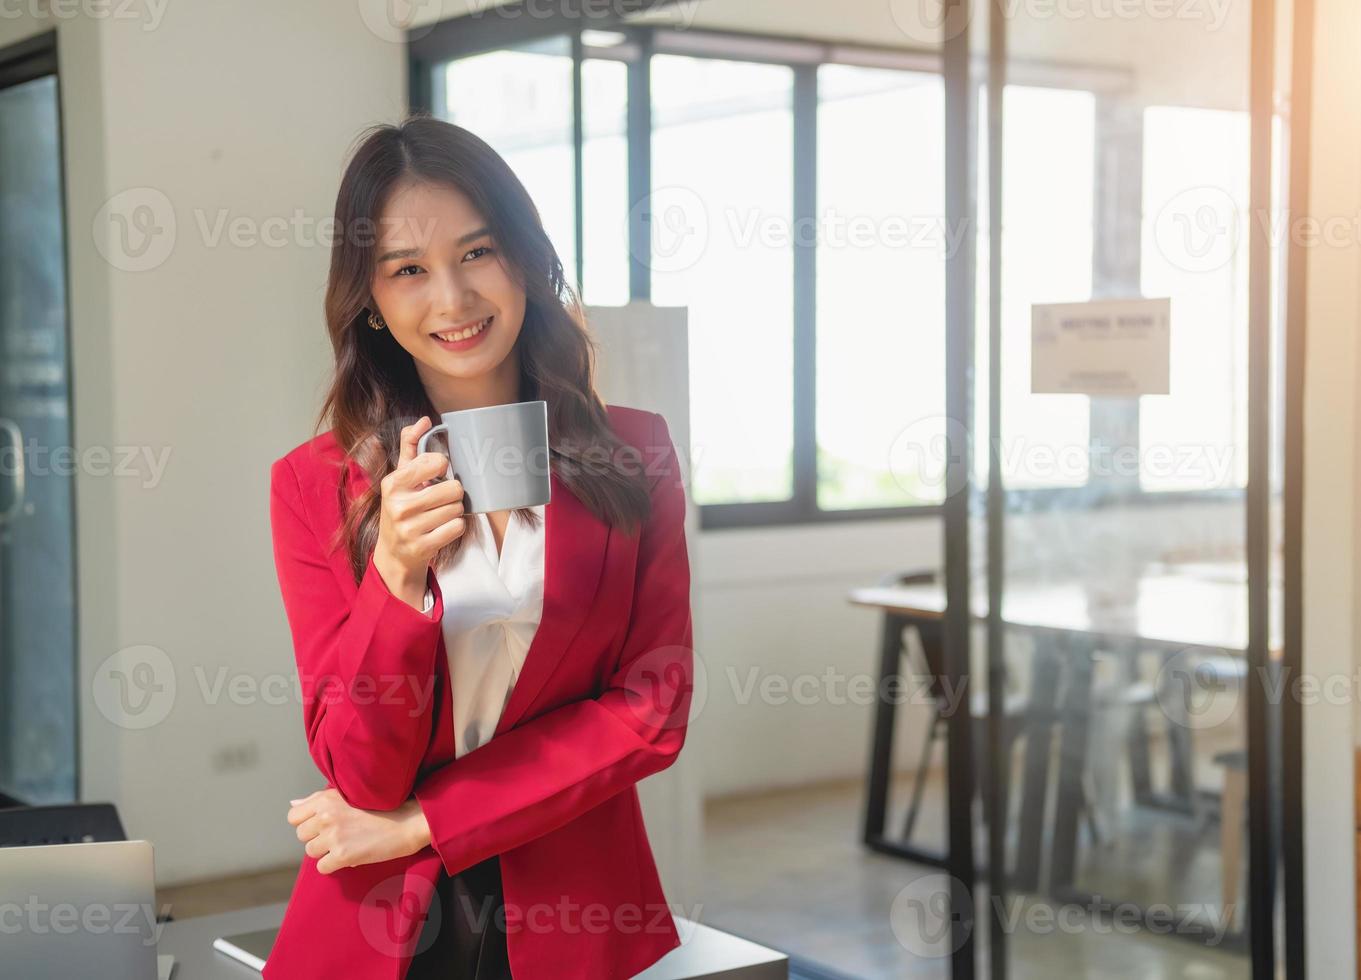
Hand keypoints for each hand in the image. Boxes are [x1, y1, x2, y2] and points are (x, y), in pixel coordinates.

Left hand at [287, 788, 431, 874]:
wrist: (409, 820)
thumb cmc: (383, 806)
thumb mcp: (349, 794)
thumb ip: (318, 800)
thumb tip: (293, 803)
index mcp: (326, 798)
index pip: (294, 816)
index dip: (306, 822)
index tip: (322, 824)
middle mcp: (326, 816)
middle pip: (302, 836)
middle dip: (317, 837)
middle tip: (340, 834)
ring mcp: (334, 836)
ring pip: (311, 852)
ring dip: (326, 852)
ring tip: (347, 843)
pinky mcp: (342, 855)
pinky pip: (322, 867)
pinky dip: (335, 865)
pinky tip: (351, 854)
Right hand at [373, 416, 466, 595]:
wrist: (395, 552)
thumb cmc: (402, 506)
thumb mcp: (400, 476)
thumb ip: (411, 445)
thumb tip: (425, 420)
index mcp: (393, 483)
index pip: (436, 462)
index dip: (443, 468)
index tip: (435, 475)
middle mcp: (398, 506)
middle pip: (454, 488)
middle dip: (452, 493)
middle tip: (440, 499)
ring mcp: (409, 529)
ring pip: (457, 509)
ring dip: (454, 510)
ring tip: (439, 514)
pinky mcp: (423, 547)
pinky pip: (458, 527)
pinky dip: (456, 527)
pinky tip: (442, 528)